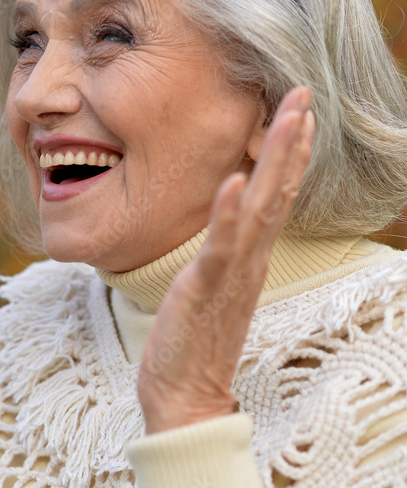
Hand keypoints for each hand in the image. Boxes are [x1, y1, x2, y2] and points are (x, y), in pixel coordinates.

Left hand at [137, 86, 314, 433]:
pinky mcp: (205, 291)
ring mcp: (231, 275)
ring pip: (261, 210)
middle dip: (291, 141)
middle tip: (303, 93)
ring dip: (275, 162)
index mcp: (249, 256)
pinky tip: (234, 181)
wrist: (184, 394)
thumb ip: (222, 251)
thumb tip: (226, 222)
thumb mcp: (209, 282)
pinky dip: (228, 214)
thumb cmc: (192, 338)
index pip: (275, 196)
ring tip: (288, 118)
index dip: (288, 152)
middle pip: (278, 192)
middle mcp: (249, 261)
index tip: (298, 109)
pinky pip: (220, 249)